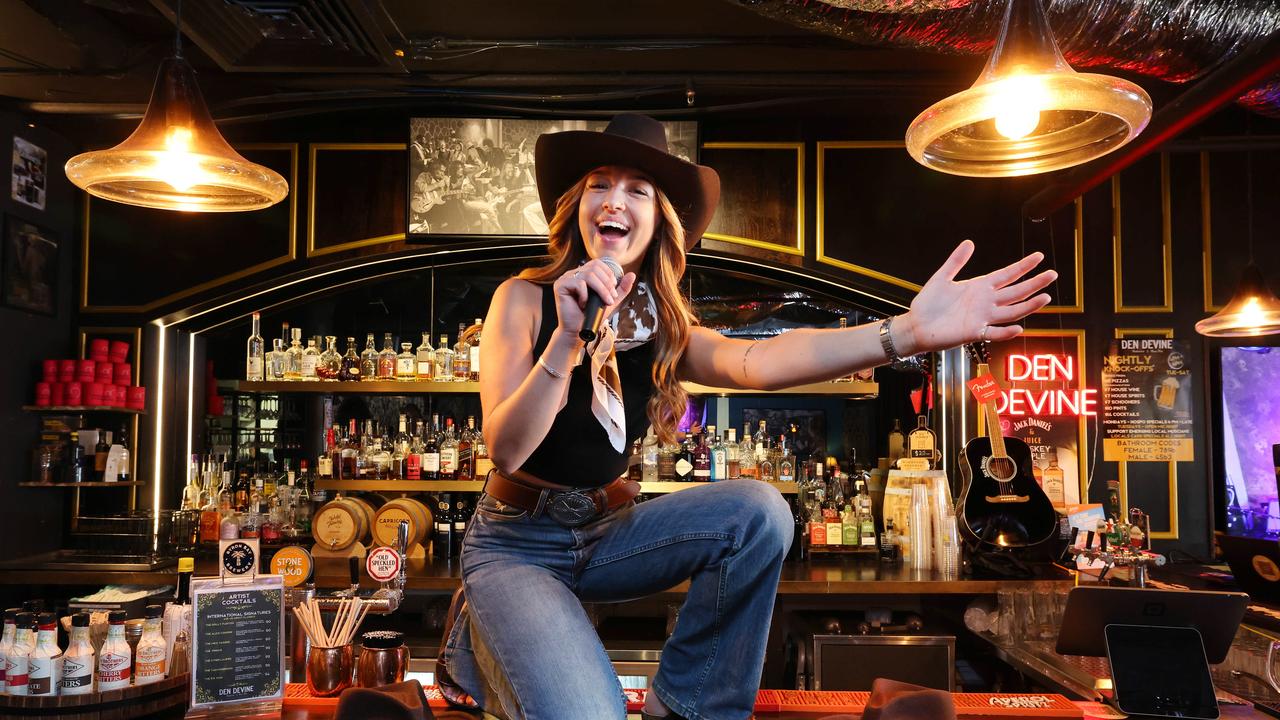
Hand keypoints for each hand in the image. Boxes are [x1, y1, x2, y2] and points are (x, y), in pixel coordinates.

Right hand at [552, 259, 636, 338]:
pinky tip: (584, 304)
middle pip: (594, 267)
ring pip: (588, 274)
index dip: (608, 275)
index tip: (613, 292)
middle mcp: (573, 274)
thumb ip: (621, 288)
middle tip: (610, 298)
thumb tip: (632, 274)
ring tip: (602, 302)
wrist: (578, 331)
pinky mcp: (560, 286)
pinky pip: (578, 283)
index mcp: (583, 274)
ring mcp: (565, 278)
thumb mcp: (611, 301)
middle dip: (606, 283)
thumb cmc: (592, 316)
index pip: (597, 264)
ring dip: (600, 289)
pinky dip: (585, 295)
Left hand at [897, 240, 1056, 354]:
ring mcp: (982, 318)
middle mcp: (985, 302)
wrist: (916, 325)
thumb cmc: (928, 303)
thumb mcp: (942, 278)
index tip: (1039, 257)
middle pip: (1016, 292)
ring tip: (1045, 297)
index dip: (1023, 266)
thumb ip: (956, 261)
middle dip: (1034, 283)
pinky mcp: (974, 333)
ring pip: (1012, 311)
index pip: (1007, 275)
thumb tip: (969, 242)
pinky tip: (1019, 327)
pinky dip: (1006, 332)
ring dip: (1028, 306)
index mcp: (980, 287)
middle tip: (1052, 274)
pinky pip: (994, 333)